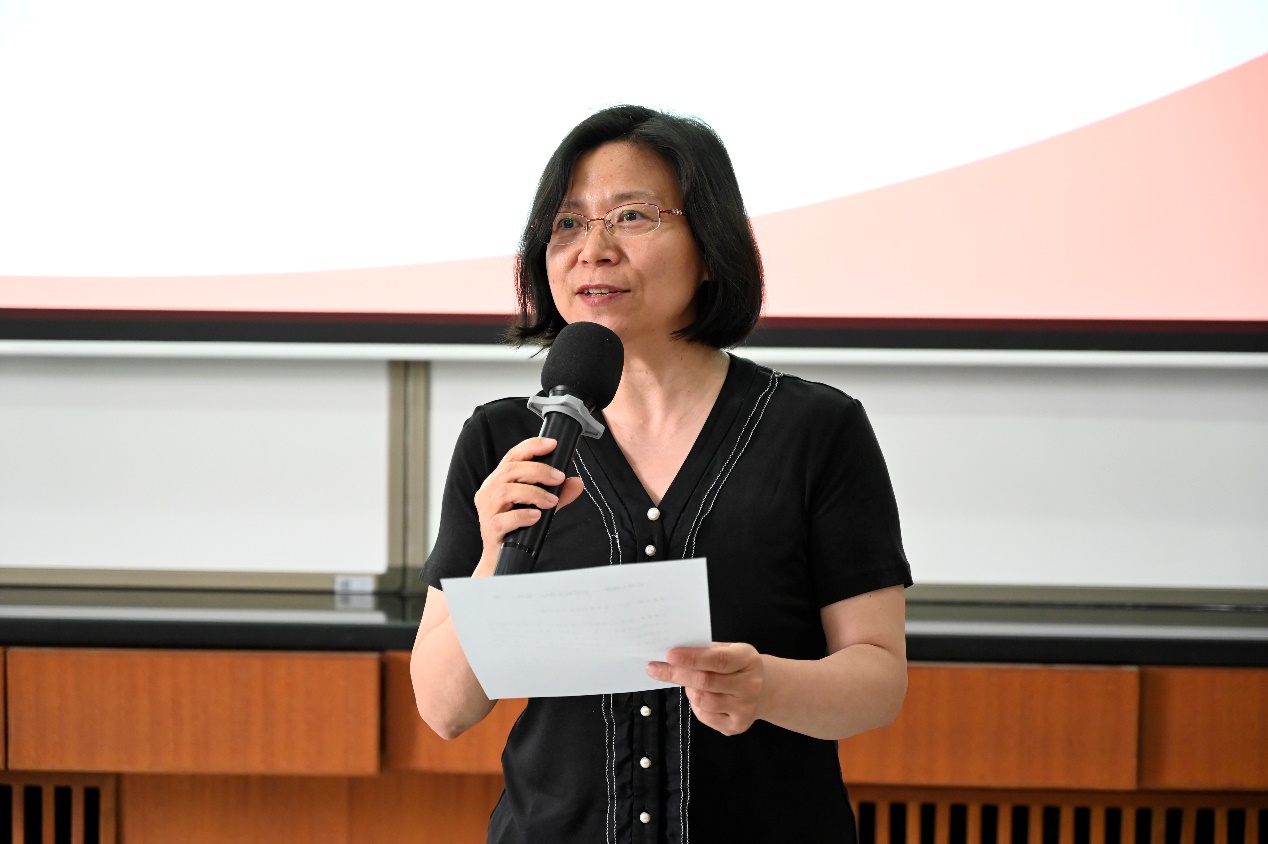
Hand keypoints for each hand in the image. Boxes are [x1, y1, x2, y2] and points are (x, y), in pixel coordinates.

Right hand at [473, 437, 585, 556]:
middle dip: (538, 470)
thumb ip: (559, 495)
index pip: (513, 456)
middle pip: (510, 471)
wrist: (503, 560)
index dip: (532, 446)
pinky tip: (536, 516)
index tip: (553, 444)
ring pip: (506, 492)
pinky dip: (522, 515)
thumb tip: (577, 483)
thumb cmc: (519, 529)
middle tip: (559, 478)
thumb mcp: (541, 508)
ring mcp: (487, 511)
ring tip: (552, 501)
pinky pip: (503, 520)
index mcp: (499, 481)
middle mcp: (489, 492)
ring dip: (533, 493)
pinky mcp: (490, 530)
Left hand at [646, 643, 766, 735]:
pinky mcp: (736, 726)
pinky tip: (701, 696)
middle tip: (655, 669)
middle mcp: (750, 686)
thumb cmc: (738, 666)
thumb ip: (706, 651)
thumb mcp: (730, 650)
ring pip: (703, 701)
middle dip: (677, 674)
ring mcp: (745, 708)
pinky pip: (704, 716)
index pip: (718, 659)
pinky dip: (696, 704)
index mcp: (748, 660)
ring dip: (688, 690)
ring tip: (689, 683)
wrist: (764, 690)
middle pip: (706, 682)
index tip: (669, 655)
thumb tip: (672, 655)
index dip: (692, 658)